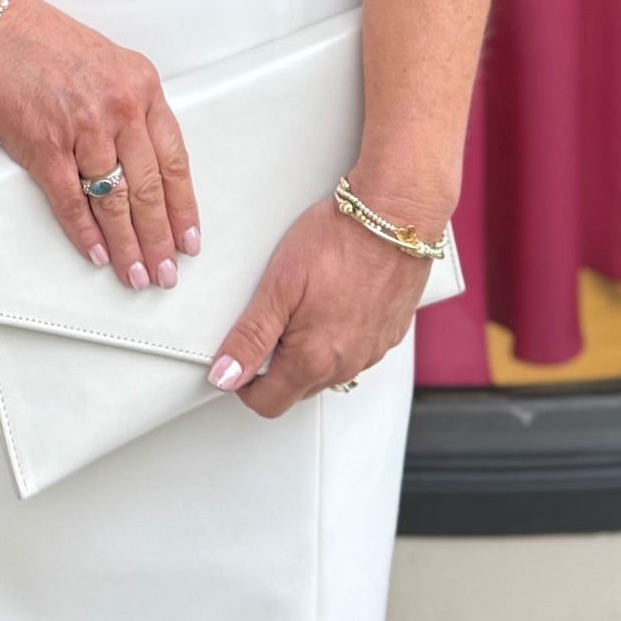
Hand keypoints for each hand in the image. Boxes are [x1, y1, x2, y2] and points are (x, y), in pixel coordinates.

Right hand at [0, 0, 200, 292]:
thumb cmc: (46, 43)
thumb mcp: (111, 64)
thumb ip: (132, 109)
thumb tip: (145, 164)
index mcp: (142, 87)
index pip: (174, 159)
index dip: (183, 206)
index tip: (189, 238)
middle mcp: (119, 107)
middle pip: (148, 188)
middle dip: (160, 237)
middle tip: (167, 271)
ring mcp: (82, 128)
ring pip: (114, 200)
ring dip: (127, 244)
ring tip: (137, 272)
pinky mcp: (44, 145)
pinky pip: (71, 200)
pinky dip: (85, 233)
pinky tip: (98, 253)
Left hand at [207, 192, 434, 414]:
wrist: (394, 218)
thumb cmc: (339, 242)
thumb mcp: (278, 285)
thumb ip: (250, 337)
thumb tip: (225, 375)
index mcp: (313, 360)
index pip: (268, 402)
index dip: (244, 384)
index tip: (238, 356)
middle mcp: (347, 364)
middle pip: (298, 389)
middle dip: (276, 367)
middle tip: (270, 320)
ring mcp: (372, 351)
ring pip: (329, 371)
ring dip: (310, 352)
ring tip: (304, 305)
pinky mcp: (390, 334)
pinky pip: (357, 351)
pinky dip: (340, 336)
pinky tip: (335, 301)